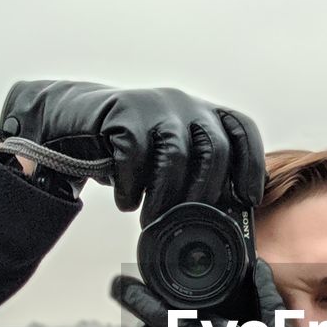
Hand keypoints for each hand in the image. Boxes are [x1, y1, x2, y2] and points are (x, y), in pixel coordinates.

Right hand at [0, 80, 264, 225]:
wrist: (75, 124)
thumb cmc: (130, 151)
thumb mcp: (169, 160)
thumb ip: (195, 176)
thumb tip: (224, 220)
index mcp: (203, 114)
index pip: (242, 132)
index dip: (251, 166)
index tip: (247, 200)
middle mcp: (185, 104)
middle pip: (214, 150)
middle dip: (203, 194)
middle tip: (186, 222)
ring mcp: (154, 106)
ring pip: (176, 156)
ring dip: (165, 197)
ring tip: (152, 219)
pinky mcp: (123, 113)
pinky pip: (135, 155)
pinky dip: (131, 185)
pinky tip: (125, 201)